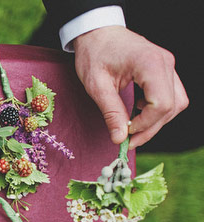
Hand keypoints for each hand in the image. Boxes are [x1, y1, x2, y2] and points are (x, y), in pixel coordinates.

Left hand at [73, 26, 187, 149]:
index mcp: (150, 64)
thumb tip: (119, 139)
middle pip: (172, 105)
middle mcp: (165, 63)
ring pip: (176, 102)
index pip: (162, 103)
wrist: (96, 32)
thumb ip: (110, 112)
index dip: (146, 124)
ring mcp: (167, 65)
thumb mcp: (97, 86)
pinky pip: (171, 94)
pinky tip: (137, 111)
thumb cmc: (94, 54)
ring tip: (132, 127)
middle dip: (151, 127)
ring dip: (156, 120)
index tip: (127, 133)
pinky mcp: (164, 68)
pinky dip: (157, 108)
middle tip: (129, 140)